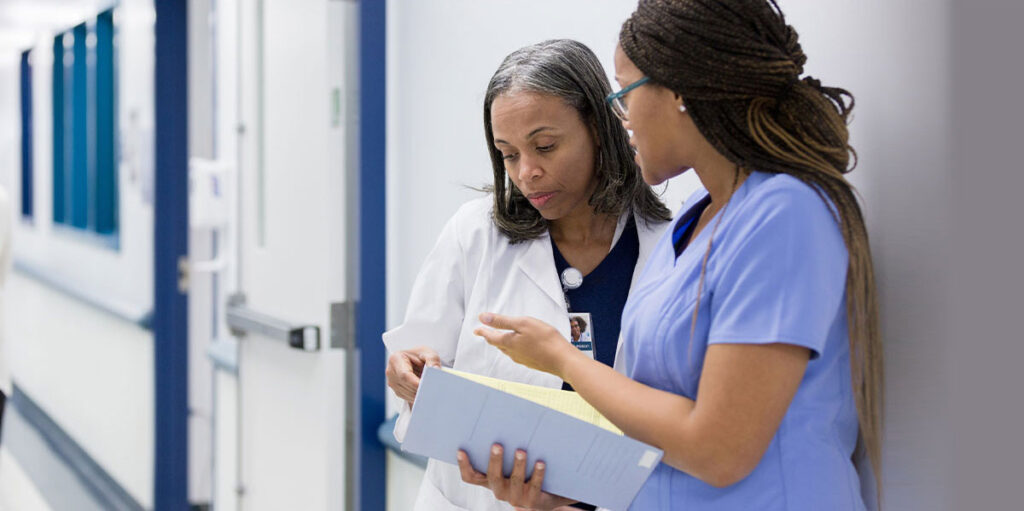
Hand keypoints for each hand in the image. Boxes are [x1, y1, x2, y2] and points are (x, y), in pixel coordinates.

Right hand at [385, 347, 440, 404]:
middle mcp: (391, 372)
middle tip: (435, 390)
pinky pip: (408, 398)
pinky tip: (426, 391)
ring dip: (420, 394)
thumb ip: (433, 360)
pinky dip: (418, 396)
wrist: (417, 361)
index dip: (416, 382)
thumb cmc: (421, 355)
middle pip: (406, 386)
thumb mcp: (429, 353)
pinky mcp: (397, 391)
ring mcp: (392, 383)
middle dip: (421, 389)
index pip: (405, 375)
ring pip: (408, 394)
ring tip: (432, 389)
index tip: (428, 386)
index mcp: (395, 359)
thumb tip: (435, 370)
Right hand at [457, 444, 575, 510]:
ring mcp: (516, 497)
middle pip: (494, 477)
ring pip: (515, 481)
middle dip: (495, 460)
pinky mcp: (532, 501)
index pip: (471, 477)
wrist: (543, 497)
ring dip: (518, 465)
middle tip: (497, 445)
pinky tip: (540, 462)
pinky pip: (534, 485)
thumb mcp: (508, 466)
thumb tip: (498, 424)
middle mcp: (500, 491)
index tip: (460, 450)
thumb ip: (501, 453)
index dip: (464, 465)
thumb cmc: (521, 475)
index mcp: (489, 482)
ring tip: (521, 451)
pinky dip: (537, 473)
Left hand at [474, 313, 577, 378]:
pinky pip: (518, 354)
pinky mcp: (532, 362)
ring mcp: (522, 359)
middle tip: (486, 333)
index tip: (476, 330)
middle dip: (491, 338)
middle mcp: (513, 353)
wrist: (562, 360)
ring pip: (507, 350)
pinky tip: (519, 347)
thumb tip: (482, 318)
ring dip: (502, 343)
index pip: (491, 336)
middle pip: (498, 344)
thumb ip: (502, 321)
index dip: (482, 332)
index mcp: (508, 342)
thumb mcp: (522, 323)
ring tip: (500, 339)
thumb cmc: (545, 340)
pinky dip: (513, 348)